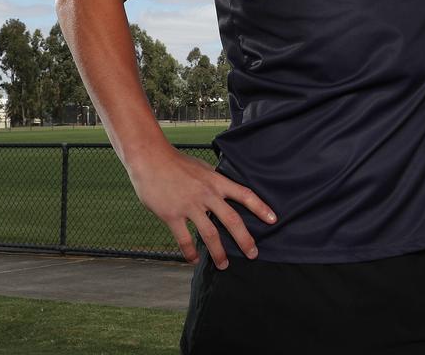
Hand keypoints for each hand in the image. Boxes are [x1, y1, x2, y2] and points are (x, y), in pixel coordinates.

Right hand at [128, 145, 276, 269]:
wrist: (151, 159)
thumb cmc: (177, 163)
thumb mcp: (203, 168)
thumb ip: (215, 182)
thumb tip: (225, 192)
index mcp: (216, 182)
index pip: (245, 195)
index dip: (261, 207)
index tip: (273, 220)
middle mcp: (207, 194)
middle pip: (232, 220)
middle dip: (245, 239)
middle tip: (253, 254)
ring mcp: (189, 206)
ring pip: (210, 234)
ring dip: (218, 253)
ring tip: (224, 264)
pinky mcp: (172, 215)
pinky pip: (185, 238)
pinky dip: (190, 252)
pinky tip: (194, 260)